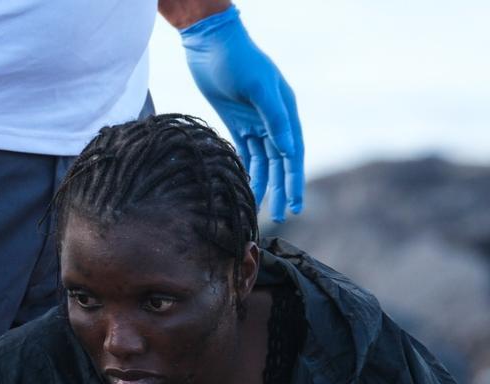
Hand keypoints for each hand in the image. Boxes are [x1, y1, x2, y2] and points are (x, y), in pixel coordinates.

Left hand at [179, 6, 303, 221]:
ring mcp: (255, 121)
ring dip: (264, 184)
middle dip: (281, 189)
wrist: (210, 45)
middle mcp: (274, 119)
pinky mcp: (237, 122)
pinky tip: (246, 188)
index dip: (294, 181)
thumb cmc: (237, 61)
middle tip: (280, 217)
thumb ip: (274, 118)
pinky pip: (245, 153)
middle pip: (280, 162)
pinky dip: (247, 170)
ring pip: (263, 161)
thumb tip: (289, 150)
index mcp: (286, 112)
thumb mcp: (258, 88)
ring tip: (262, 209)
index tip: (295, 206)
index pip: (293, 154)